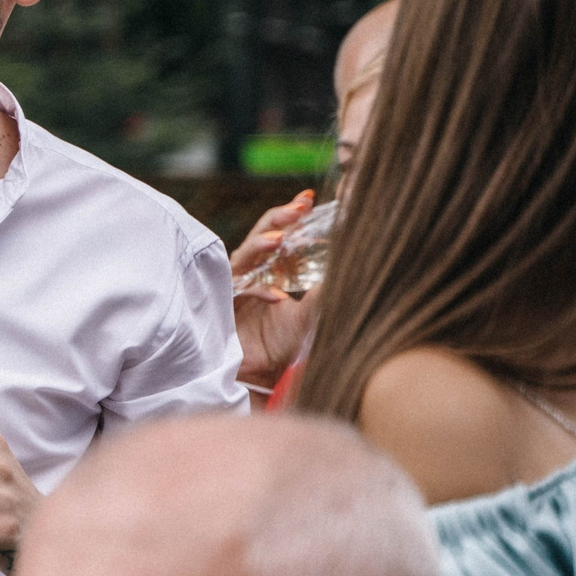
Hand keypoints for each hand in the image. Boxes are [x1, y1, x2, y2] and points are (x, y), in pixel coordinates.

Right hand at [230, 191, 317, 392]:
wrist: (263, 376)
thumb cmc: (284, 344)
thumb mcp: (313, 311)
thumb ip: (324, 289)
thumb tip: (352, 261)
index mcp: (272, 268)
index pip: (281, 233)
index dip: (292, 214)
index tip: (310, 200)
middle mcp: (252, 272)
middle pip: (261, 235)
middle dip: (278, 218)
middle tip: (299, 208)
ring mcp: (235, 287)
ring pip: (244, 256)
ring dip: (261, 246)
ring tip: (279, 238)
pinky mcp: (222, 306)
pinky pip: (237, 290)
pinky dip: (257, 291)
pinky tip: (277, 296)